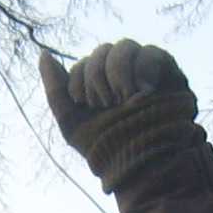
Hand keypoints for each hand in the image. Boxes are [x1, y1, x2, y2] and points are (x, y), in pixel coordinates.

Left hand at [39, 40, 209, 206]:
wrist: (145, 166)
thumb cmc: (108, 150)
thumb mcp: (72, 122)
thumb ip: (56, 88)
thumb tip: (43, 54)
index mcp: (100, 87)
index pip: (84, 64)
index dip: (79, 79)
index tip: (83, 103)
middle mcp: (121, 77)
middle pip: (103, 50)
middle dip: (97, 75)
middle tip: (105, 103)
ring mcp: (144, 73)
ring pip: (125, 47)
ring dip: (117, 70)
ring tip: (124, 98)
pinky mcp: (169, 74)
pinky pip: (152, 53)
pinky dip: (143, 67)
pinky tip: (142, 90)